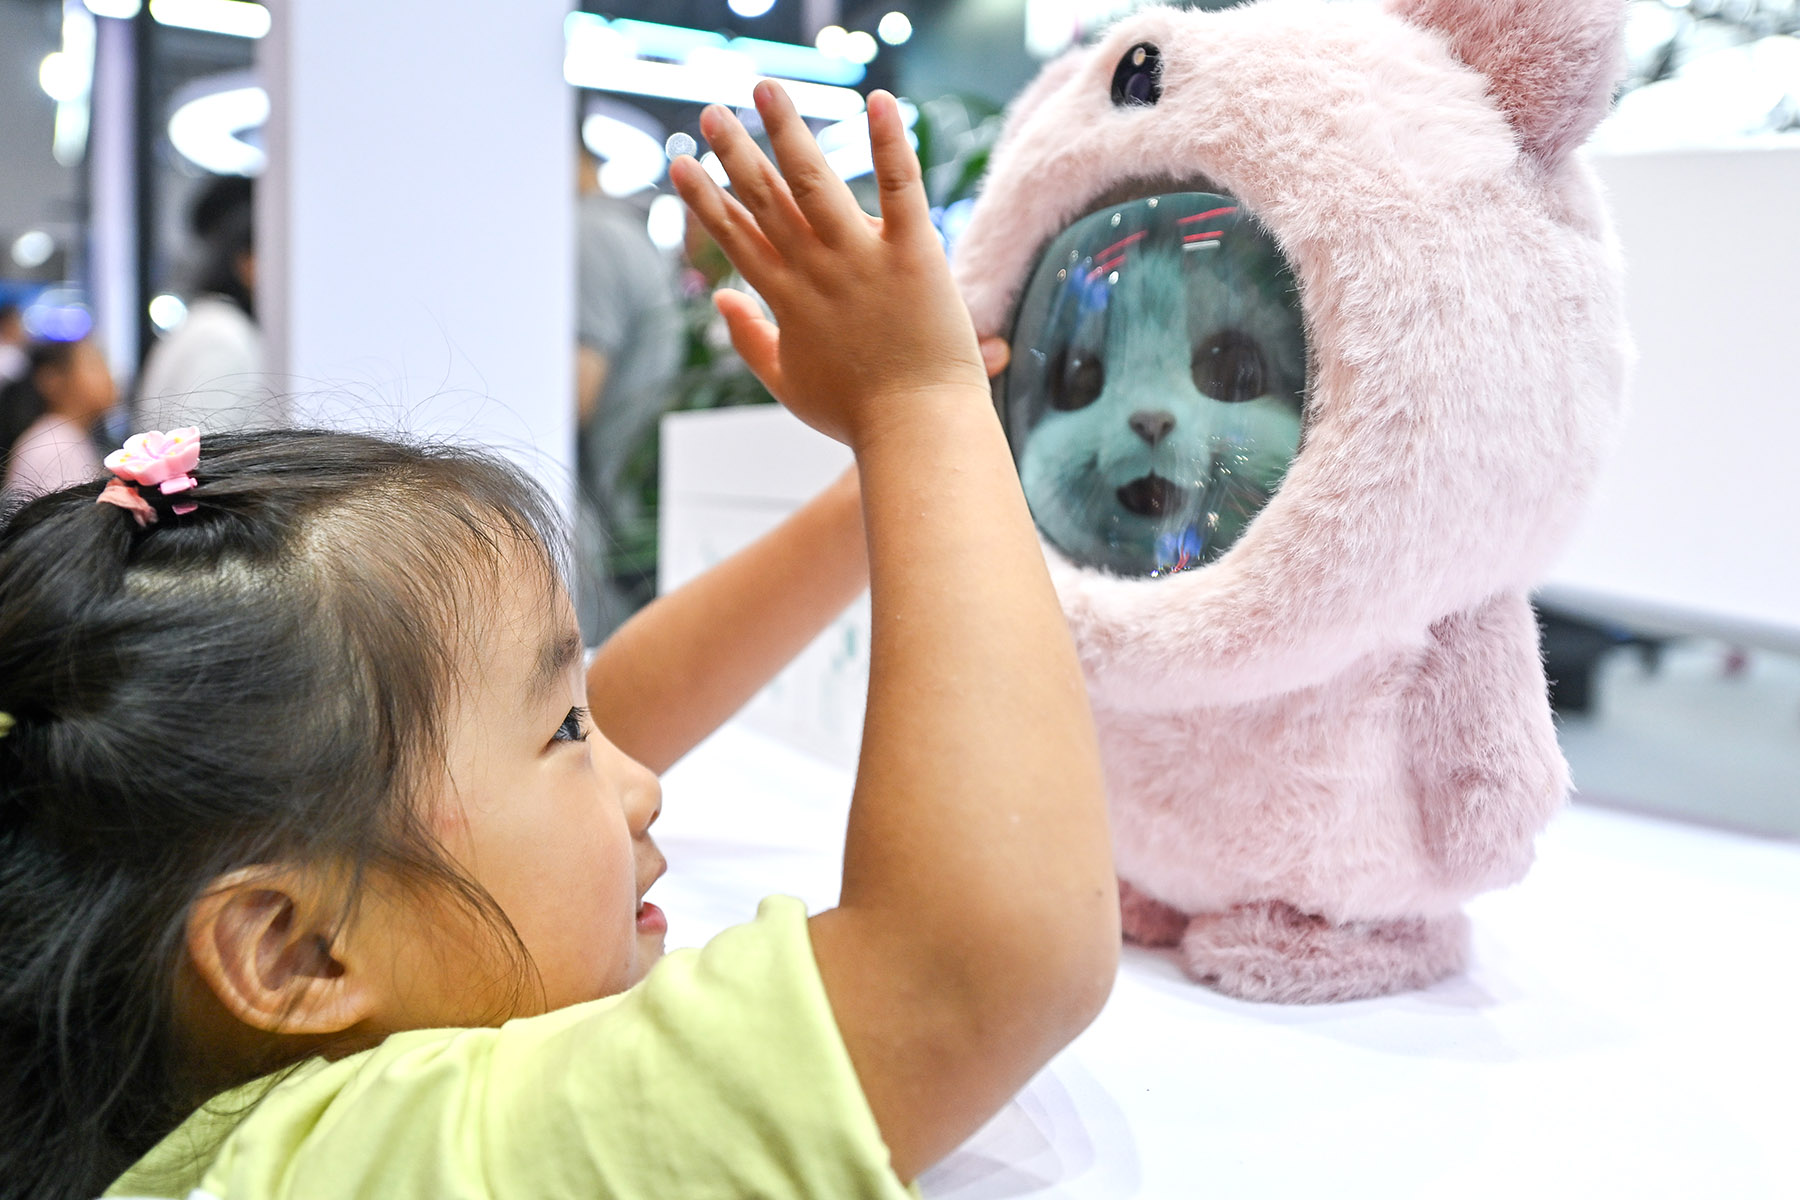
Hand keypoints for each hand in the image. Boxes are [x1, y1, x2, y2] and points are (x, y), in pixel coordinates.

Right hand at [671, 84, 990, 449]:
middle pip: (766, 201)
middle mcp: (816, 271)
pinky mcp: (914, 254)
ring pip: (816, 182)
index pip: (737, 237)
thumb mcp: (787, 384)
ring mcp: (862, 260)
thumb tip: (720, 301)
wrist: (919, 433)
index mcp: (785, 298)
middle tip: (711, 112)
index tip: (681, 162)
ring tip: (766, 88)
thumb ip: (749, 339)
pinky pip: (901, 189)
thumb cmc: (858, 415)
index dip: (706, 199)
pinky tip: (878, 100)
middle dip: (735, 153)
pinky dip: (889, 143)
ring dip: (788, 131)